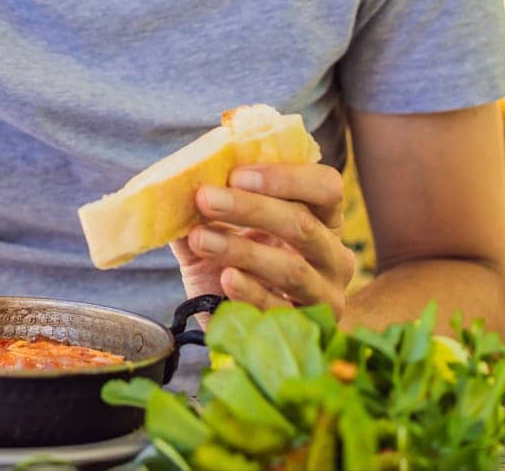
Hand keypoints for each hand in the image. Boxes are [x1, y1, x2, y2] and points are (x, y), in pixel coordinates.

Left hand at [171, 162, 354, 316]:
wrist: (243, 328)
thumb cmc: (235, 267)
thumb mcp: (221, 232)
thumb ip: (203, 209)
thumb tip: (172, 183)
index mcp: (322, 219)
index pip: (325, 187)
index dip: (285, 177)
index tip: (236, 174)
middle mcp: (332, 256)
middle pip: (303, 224)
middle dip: (251, 208)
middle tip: (205, 198)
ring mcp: (324, 296)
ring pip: (292, 268)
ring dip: (242, 250)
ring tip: (200, 239)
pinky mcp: (304, 330)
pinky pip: (279, 309)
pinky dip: (251, 292)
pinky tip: (226, 277)